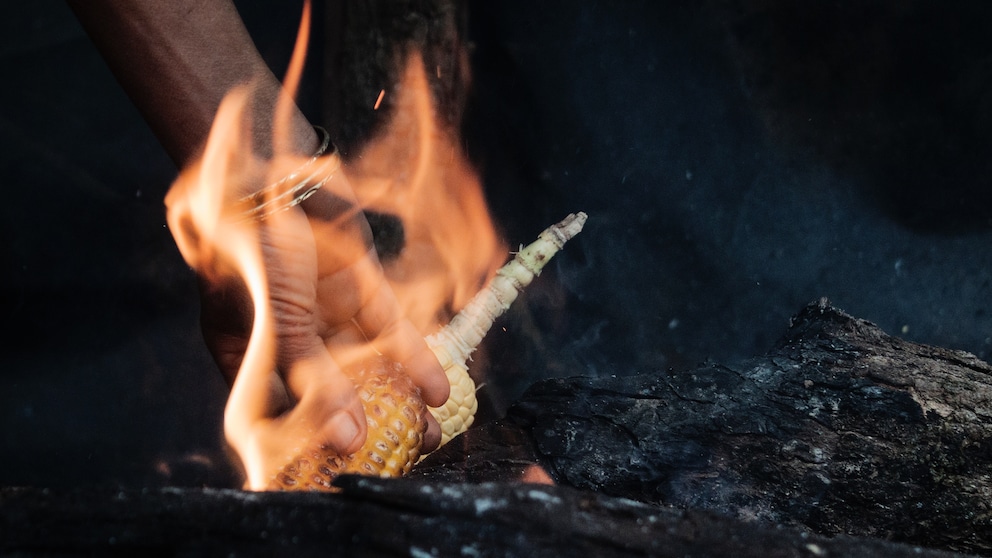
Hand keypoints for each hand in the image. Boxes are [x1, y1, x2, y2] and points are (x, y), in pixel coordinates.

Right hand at [195, 162, 448, 484]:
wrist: (267, 158)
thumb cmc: (253, 229)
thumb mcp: (277, 302)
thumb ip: (307, 363)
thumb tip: (347, 432)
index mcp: (246, 354)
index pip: (281, 418)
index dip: (316, 448)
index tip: (349, 473)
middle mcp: (286, 340)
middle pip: (332, 397)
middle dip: (373, 428)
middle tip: (405, 461)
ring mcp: (322, 313)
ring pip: (367, 368)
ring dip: (399, 399)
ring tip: (430, 435)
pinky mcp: (355, 288)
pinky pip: (387, 331)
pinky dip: (412, 357)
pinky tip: (436, 386)